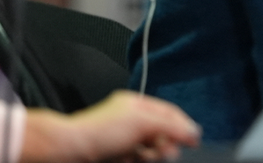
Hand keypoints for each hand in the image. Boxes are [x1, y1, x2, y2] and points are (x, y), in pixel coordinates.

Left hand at [21, 90, 200, 162]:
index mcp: (136, 105)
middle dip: (166, 144)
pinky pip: (137, 160)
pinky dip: (140, 162)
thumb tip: (193, 131)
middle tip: (167, 153)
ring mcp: (122, 140)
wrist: (68, 151)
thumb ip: (171, 126)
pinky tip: (135, 161)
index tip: (194, 140)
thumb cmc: (98, 132)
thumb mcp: (143, 122)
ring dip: (154, 155)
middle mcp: (129, 121)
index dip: (183, 125)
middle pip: (161, 133)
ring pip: (150, 150)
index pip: (169, 113)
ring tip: (149, 158)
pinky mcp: (115, 157)